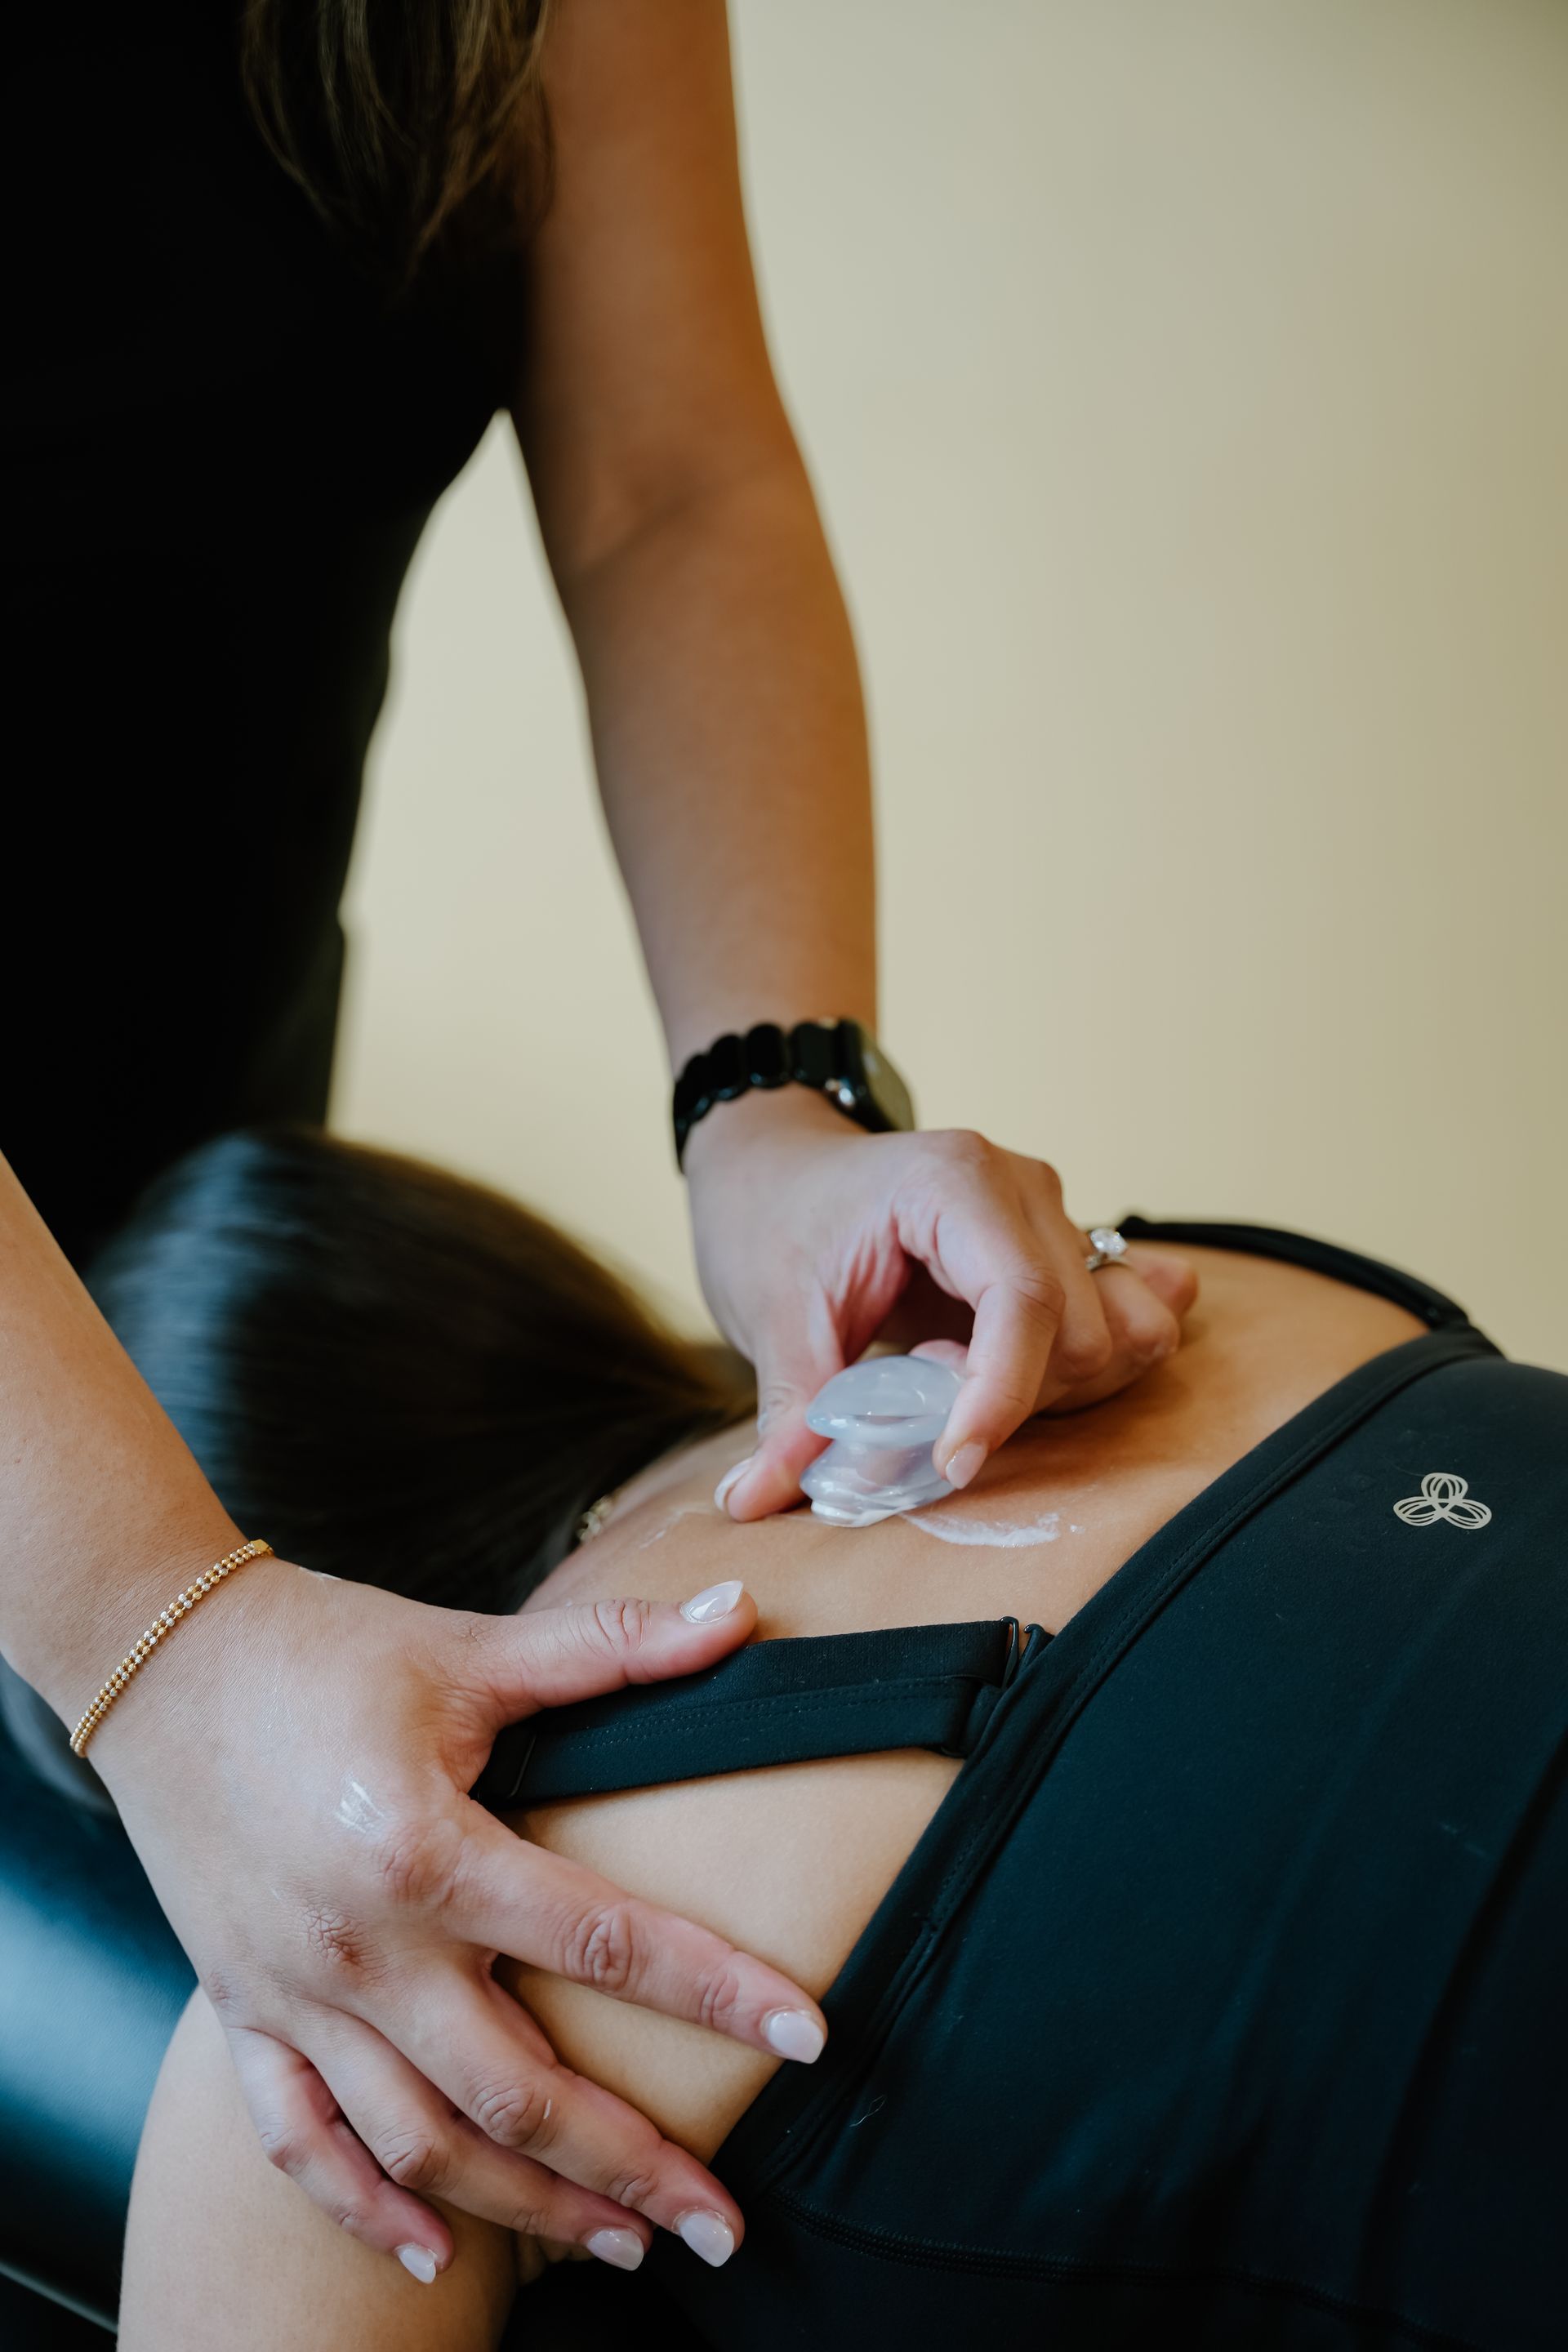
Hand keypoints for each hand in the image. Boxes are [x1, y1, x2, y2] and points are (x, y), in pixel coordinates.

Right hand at [94, 1559, 822, 2278]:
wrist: (164, 1665)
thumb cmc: (325, 1649)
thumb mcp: (469, 1648)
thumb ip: (611, 1647)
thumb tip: (740, 1613)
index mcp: (425, 1849)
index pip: (603, 1942)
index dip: (718, 1991)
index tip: (810, 2038)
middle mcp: (361, 1946)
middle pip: (516, 2089)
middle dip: (632, 2167)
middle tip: (725, 2224)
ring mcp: (292, 1995)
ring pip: (421, 2143)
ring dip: (528, 2209)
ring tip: (627, 2249)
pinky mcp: (243, 2013)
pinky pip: (299, 2142)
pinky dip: (363, 2211)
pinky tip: (436, 2257)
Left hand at [684, 1090, 1198, 1518]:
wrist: (778, 1167)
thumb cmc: (774, 1217)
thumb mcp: (769, 1311)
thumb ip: (790, 1410)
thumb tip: (760, 1499)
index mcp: (955, 1181)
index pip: (1022, 1297)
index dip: (999, 1394)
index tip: (951, 1463)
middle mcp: (1024, 1191)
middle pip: (1080, 1330)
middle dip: (1011, 1398)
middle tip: (917, 1403)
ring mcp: (1054, 1219)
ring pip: (1116, 1337)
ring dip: (1050, 1390)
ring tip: (953, 1377)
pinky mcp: (1062, 1255)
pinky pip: (1125, 1323)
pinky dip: (1079, 1373)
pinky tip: (1008, 1374)